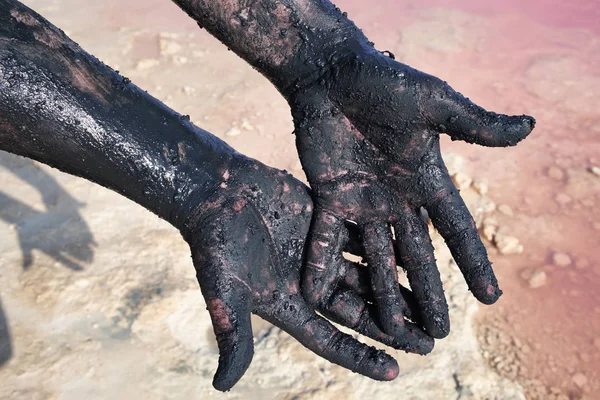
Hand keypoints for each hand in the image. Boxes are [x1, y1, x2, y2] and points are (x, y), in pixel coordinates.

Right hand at [179, 154, 432, 390]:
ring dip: (398, 290)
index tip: (396, 372)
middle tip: (429, 342)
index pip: (330, 339)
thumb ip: (233, 335)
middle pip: (359, 310)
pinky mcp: (325, 221)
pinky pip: (362, 238)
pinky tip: (416, 254)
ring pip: (367, 275)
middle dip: (392, 327)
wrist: (214, 191)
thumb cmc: (214, 243)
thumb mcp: (225, 293)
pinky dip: (387, 247)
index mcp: (288, 304)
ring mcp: (319, 252)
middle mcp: (309, 282)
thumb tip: (222, 388)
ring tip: (432, 304)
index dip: (361, 356)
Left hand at [289, 39, 534, 339]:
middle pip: (416, 256)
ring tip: (391, 331)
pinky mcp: (328, 199)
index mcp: (425, 179)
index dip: (472, 262)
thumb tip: (530, 126)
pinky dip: (323, 268)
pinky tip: (322, 299)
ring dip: (382, 295)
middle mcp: (396, 199)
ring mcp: (361, 202)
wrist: (333, 75)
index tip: (490, 298)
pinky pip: (325, 240)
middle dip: (427, 293)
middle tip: (437, 333)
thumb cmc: (384, 82)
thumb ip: (475, 123)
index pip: (455, 229)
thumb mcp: (435, 103)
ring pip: (375, 258)